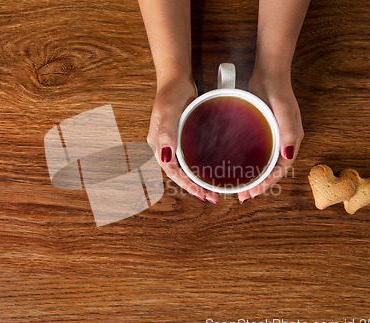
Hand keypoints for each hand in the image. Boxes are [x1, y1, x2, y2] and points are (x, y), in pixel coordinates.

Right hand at [147, 75, 219, 203]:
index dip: (185, 184)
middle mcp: (165, 146)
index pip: (171, 171)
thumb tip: (166, 157)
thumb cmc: (171, 93)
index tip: (200, 192)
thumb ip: (166, 133)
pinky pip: (190, 157)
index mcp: (158, 144)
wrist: (176, 79)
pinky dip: (199, 167)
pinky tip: (209, 170)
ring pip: (184, 167)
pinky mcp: (183, 137)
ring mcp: (173, 142)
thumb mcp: (168, 111)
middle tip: (210, 197)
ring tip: (212, 189)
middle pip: (178, 173)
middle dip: (193, 187)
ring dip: (197, 179)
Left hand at [238, 70, 303, 202]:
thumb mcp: (283, 110)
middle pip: (272, 170)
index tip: (254, 192)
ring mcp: (273, 137)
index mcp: (292, 141)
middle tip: (243, 196)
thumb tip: (289, 156)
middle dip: (259, 185)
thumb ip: (288, 132)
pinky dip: (249, 163)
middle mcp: (284, 142)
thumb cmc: (278, 90)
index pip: (281, 169)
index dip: (268, 183)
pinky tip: (236, 167)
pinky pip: (257, 152)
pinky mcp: (263, 132)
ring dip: (253, 176)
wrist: (269, 74)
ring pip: (264, 163)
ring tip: (239, 188)